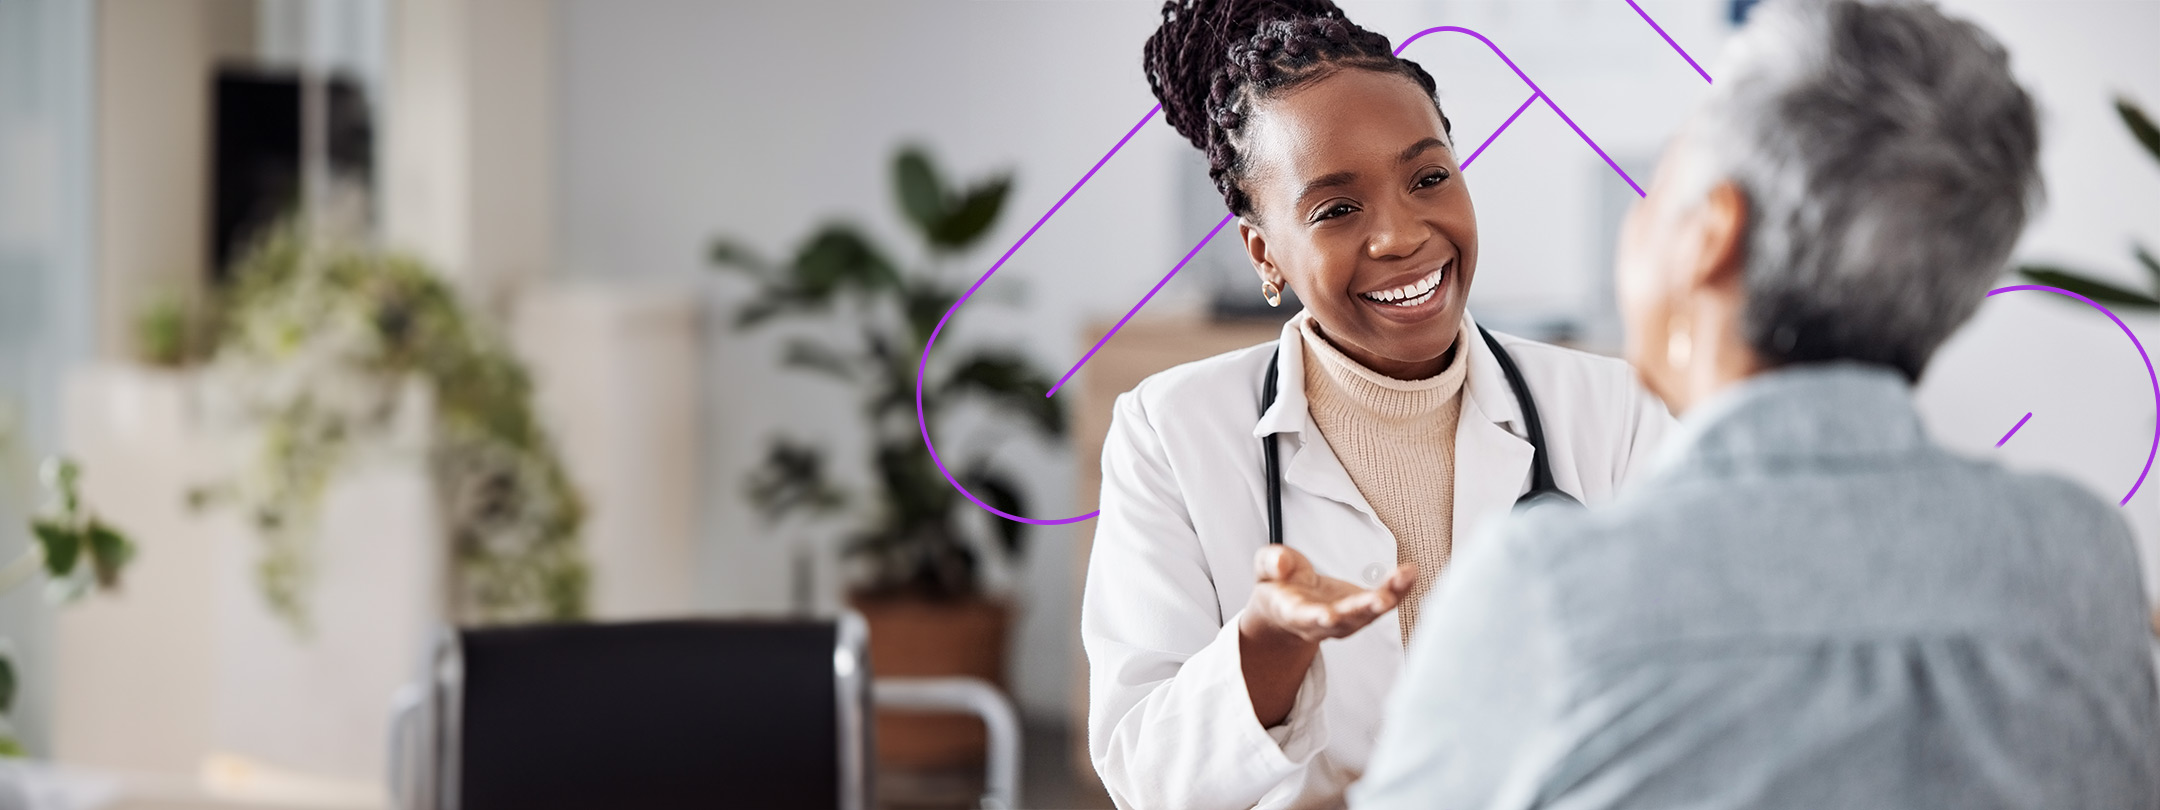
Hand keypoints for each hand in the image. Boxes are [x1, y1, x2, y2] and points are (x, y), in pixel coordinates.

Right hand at [1236, 545, 1415, 727]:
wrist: (1290, 608)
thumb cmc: (1279, 588)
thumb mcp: (1265, 570)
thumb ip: (1270, 563)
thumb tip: (1281, 563)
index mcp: (1296, 615)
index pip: (1308, 619)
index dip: (1319, 618)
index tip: (1329, 616)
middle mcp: (1326, 624)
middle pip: (1347, 620)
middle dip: (1364, 610)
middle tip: (1381, 600)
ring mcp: (1349, 619)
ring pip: (1371, 613)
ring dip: (1390, 597)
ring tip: (1404, 577)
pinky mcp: (1365, 607)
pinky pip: (1386, 600)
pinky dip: (1400, 588)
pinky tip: (1410, 573)